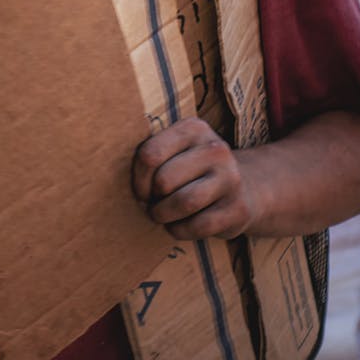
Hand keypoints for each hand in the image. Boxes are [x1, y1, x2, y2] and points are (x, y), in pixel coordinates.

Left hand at [132, 117, 254, 239]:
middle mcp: (215, 149)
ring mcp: (230, 178)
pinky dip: (181, 230)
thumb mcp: (176, 150)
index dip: (138, 179)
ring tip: (161, 215)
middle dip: (151, 200)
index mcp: (194, 128)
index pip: (150, 154)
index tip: (140, 189)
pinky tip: (179, 225)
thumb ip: (151, 154)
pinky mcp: (238, 208)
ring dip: (164, 215)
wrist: (245, 189)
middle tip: (152, 204)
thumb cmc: (193, 170)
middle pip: (164, 181)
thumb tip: (115, 175)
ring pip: (183, 202)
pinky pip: (198, 226)